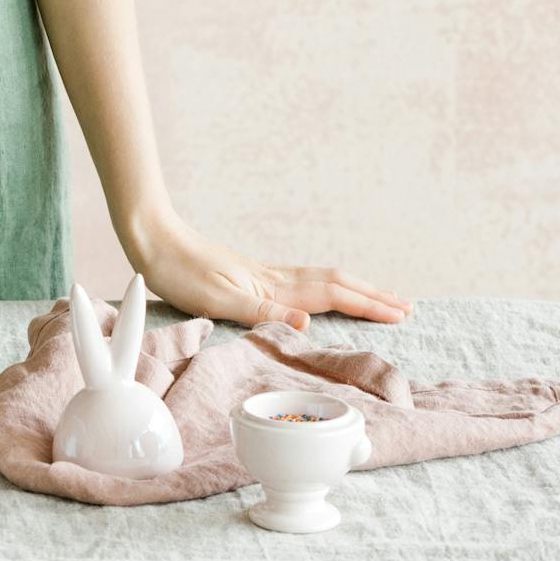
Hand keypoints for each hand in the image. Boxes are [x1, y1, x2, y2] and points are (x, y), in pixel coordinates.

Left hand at [124, 207, 413, 331]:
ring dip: (355, 290)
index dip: (368, 304)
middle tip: (407, 307)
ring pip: (323, 281)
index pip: (333, 295)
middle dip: (373, 296)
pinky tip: (326, 292)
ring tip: (379, 297)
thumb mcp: (217, 298)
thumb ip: (262, 312)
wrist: (152, 238)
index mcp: (272, 285)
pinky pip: (304, 282)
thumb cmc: (179, 270)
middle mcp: (274, 278)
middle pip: (336, 284)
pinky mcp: (252, 276)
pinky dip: (329, 288)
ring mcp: (264, 275)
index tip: (400, 313)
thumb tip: (308, 322)